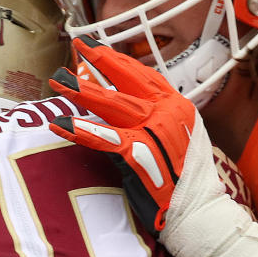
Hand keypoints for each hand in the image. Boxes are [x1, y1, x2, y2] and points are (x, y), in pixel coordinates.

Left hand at [48, 36, 201, 232]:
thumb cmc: (186, 181)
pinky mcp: (139, 154)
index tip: (99, 48)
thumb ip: (153, 123)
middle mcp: (168, 112)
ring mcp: (154, 131)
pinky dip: (80, 130)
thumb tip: (121, 115)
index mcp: (179, 107)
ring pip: (112, 103)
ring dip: (82, 90)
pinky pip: (103, 138)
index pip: (146, 75)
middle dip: (100, 61)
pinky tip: (59, 123)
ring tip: (58, 80)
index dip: (120, 60)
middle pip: (128, 80)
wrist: (199, 210)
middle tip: (78, 46)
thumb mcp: (177, 140)